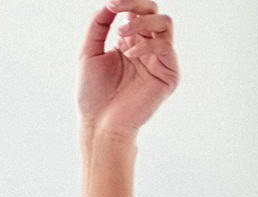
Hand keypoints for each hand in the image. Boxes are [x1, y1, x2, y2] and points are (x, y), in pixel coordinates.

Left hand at [78, 0, 179, 139]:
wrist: (99, 124)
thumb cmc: (93, 95)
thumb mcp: (89, 53)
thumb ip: (98, 27)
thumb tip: (109, 4)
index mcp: (130, 44)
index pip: (137, 14)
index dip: (128, 4)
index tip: (112, 3)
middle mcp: (147, 49)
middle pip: (154, 13)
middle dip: (137, 7)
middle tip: (119, 11)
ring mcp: (159, 61)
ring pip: (164, 24)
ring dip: (142, 22)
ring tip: (121, 34)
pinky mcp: (168, 74)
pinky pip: (165, 46)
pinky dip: (147, 44)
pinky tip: (129, 54)